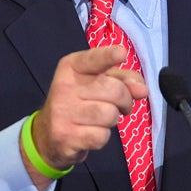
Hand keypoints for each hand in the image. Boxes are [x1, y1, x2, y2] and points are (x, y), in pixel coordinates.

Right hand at [23, 45, 147, 189]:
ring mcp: (63, 112)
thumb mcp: (97, 82)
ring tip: (102, 120)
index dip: (109, 56)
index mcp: (72, 67)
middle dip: (126, 100)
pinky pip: (101, 136)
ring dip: (113, 120)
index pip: (94, 59)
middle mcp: (64, 86)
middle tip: (120, 106)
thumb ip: (123, 79)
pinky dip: (102, 137)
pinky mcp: (65, 136)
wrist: (47, 135)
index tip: (121, 53)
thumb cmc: (78, 103)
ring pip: (110, 114)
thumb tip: (142, 89)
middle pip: (114, 90)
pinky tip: (90, 133)